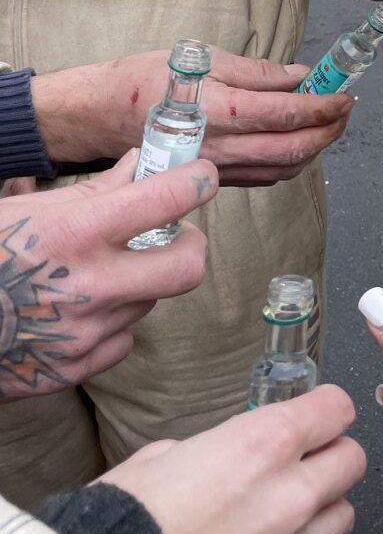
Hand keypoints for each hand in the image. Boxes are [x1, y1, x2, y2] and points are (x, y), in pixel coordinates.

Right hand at [0, 153, 215, 400]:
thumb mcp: (28, 211)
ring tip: (100, 272)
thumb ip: (95, 191)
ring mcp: (85, 332)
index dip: (197, 182)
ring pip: (149, 301)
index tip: (203, 178)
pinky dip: (112, 323)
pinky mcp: (75, 369)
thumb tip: (142, 164)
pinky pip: (122, 340)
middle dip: (190, 245)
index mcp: (75, 233)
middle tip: (176, 235)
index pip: (166, 199)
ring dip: (139, 283)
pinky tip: (81, 311)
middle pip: (187, 266)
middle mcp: (89, 285)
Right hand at [32, 49, 351, 185]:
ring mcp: (219, 168)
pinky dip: (290, 162)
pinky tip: (296, 143)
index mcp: (221, 110)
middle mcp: (223, 146)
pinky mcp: (215, 178)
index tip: (344, 95)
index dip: (325, 106)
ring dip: (314, 149)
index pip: (289, 114)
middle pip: (294, 148)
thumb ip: (256, 72)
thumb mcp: (202, 58)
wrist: (103, 115)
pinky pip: (264, 177)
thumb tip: (298, 76)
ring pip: (283, 168)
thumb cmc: (146, 81)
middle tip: (346, 111)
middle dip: (330, 131)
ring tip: (328, 124)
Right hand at [101, 385, 364, 533]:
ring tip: (283, 513)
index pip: (335, 409)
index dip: (325, 410)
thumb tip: (222, 457)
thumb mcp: (161, 456)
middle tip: (303, 463)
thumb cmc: (122, 523)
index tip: (314, 415)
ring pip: (343, 515)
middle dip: (331, 456)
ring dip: (322, 508)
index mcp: (261, 445)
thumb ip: (213, 449)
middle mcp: (290, 495)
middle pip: (353, 460)